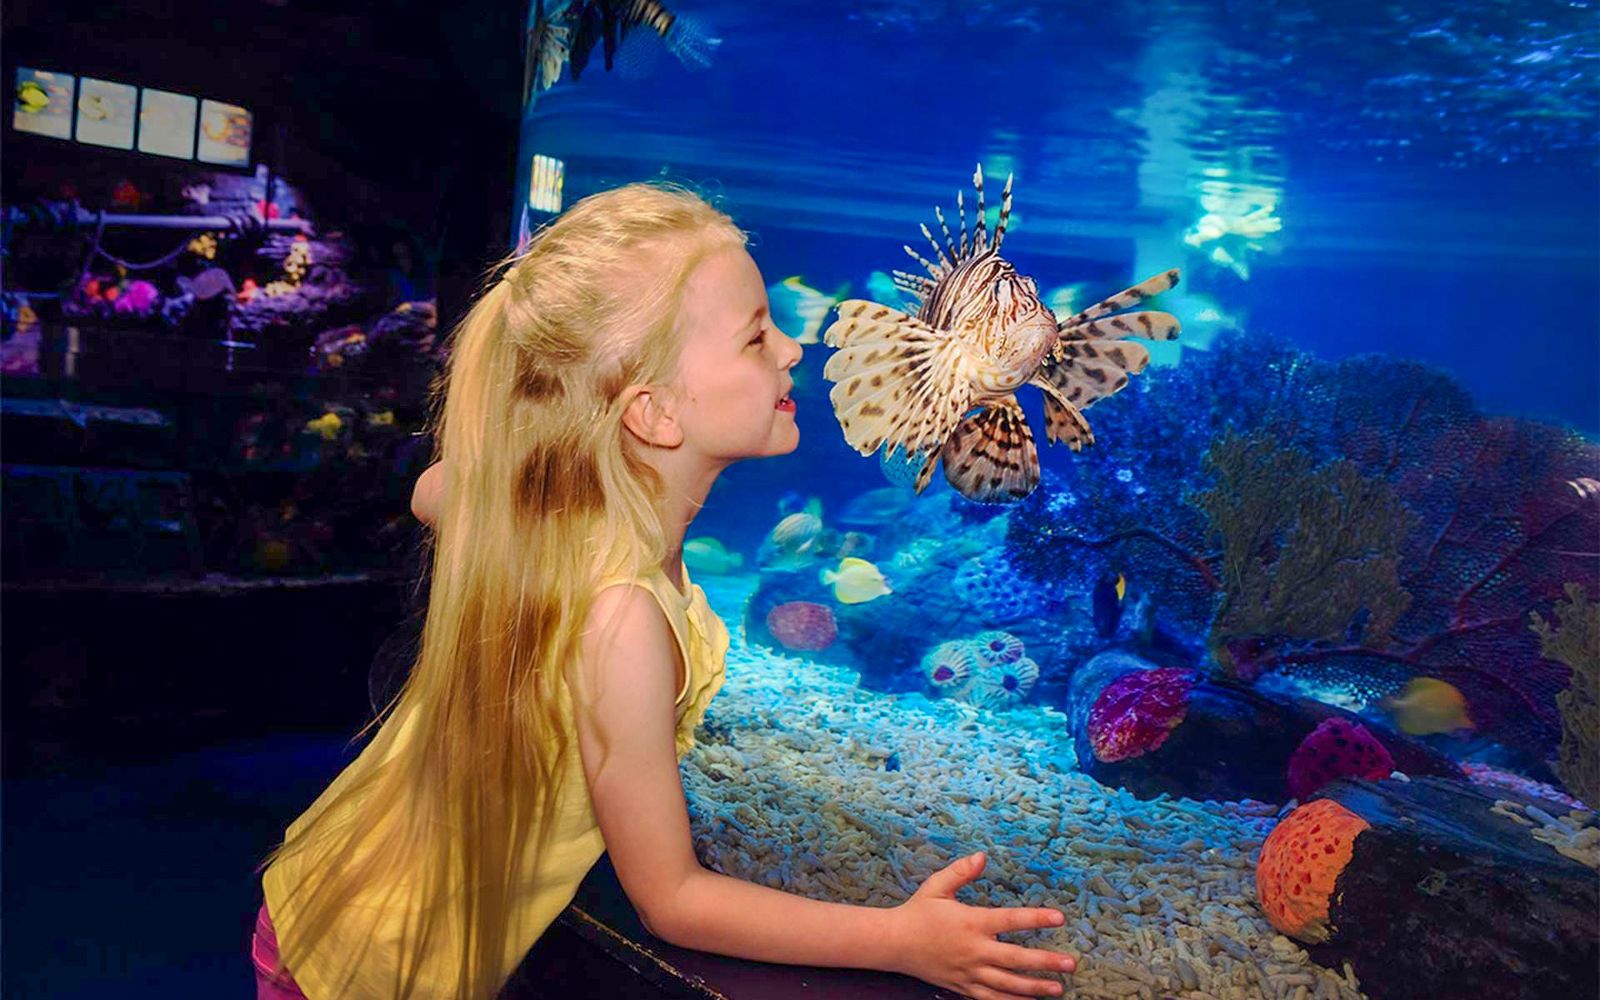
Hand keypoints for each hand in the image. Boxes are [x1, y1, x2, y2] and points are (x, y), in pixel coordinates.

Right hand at [887, 851, 1075, 999]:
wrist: (894, 944)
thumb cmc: (918, 912)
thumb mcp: (937, 886)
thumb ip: (961, 871)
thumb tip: (982, 855)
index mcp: (971, 922)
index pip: (1010, 920)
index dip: (1036, 919)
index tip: (1059, 918)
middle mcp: (973, 950)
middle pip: (1016, 959)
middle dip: (1045, 962)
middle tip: (1070, 963)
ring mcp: (969, 972)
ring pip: (1007, 984)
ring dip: (1034, 988)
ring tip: (1058, 989)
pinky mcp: (963, 987)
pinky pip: (991, 999)